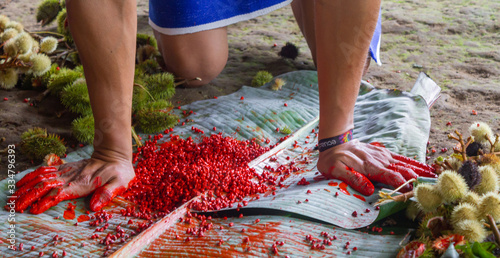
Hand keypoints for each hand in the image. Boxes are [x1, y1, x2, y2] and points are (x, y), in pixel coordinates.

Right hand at [7, 156, 134, 213]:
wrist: (115, 153)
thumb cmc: (120, 172)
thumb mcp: (120, 183)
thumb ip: (107, 193)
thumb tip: (94, 206)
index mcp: (82, 183)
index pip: (60, 193)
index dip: (47, 201)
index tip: (33, 209)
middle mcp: (72, 177)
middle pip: (46, 186)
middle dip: (29, 196)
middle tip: (14, 206)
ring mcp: (68, 171)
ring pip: (43, 178)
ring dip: (27, 187)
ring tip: (13, 196)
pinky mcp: (66, 167)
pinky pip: (47, 170)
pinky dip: (33, 176)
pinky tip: (23, 181)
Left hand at [317, 140, 435, 195]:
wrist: (335, 143)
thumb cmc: (334, 161)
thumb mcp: (336, 171)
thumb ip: (353, 179)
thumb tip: (370, 190)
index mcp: (370, 167)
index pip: (392, 177)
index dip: (404, 186)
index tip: (415, 193)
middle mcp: (380, 161)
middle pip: (403, 171)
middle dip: (417, 180)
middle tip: (433, 188)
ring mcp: (383, 156)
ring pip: (405, 164)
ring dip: (420, 171)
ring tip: (435, 177)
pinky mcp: (384, 153)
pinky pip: (401, 158)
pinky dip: (414, 163)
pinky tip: (424, 168)